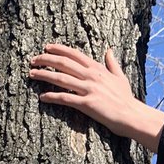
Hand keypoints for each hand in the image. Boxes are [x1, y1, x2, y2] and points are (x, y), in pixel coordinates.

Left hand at [28, 45, 163, 151]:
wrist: (131, 115)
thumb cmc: (126, 98)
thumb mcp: (120, 77)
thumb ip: (112, 63)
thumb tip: (109, 50)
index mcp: (98, 69)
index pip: (74, 54)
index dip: (58, 49)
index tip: (46, 48)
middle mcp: (91, 76)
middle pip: (63, 63)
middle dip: (45, 60)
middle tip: (33, 60)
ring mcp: (89, 89)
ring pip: (61, 78)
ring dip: (44, 75)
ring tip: (31, 74)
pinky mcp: (87, 104)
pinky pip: (65, 98)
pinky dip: (52, 97)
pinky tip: (42, 97)